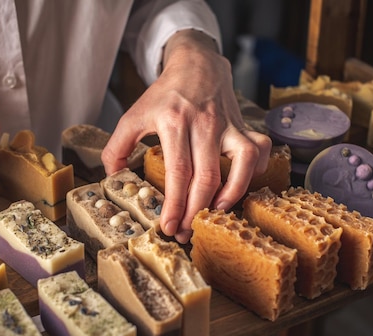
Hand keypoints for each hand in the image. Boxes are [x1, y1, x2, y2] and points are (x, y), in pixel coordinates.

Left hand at [102, 30, 271, 242]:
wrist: (196, 65)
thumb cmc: (165, 95)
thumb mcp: (134, 115)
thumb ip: (117, 146)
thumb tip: (114, 179)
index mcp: (174, 122)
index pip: (178, 172)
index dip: (175, 205)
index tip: (168, 227)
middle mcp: (205, 124)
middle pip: (207, 177)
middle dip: (196, 212)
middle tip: (186, 233)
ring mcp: (229, 125)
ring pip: (240, 164)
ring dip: (230, 196)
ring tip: (214, 215)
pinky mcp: (244, 126)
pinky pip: (258, 151)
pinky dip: (253, 173)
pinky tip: (238, 186)